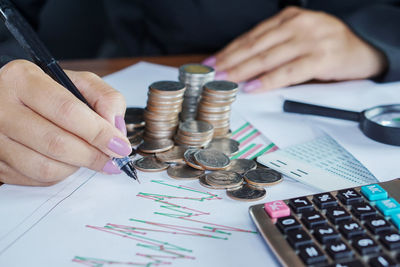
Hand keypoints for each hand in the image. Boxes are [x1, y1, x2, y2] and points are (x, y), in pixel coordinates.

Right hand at [0, 60, 131, 185]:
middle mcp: (1, 107)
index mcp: (24, 79)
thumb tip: (116, 129)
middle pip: (56, 143)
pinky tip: (65, 161)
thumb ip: (105, 99)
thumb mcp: (78, 82)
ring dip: (76, 167)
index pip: (68, 111)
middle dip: (93, 156)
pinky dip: (58, 175)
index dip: (99, 133)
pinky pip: (34, 179)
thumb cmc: (48, 91)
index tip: (120, 146)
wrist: (9, 100)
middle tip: (112, 160)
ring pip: (44, 167)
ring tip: (87, 157)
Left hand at [203, 7, 386, 92]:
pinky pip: (288, 72)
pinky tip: (253, 87)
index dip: (229, 50)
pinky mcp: (322, 57)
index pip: (251, 36)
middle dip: (229, 62)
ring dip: (242, 71)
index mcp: (290, 17)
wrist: (366, 50)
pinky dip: (268, 81)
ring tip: (225, 81)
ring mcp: (310, 39)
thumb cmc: (327, 46)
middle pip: (255, 46)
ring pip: (267, 58)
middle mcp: (298, 24)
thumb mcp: (299, 38)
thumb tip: (242, 66)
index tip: (212, 62)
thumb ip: (275, 47)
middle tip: (212, 74)